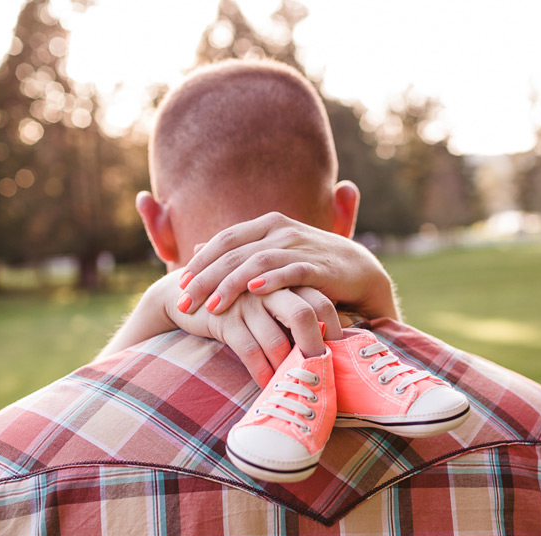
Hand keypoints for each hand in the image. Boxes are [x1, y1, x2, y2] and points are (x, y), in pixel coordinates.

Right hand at [169, 285, 341, 387]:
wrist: (187, 294)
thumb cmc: (241, 305)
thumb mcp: (268, 301)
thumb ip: (294, 313)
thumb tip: (329, 346)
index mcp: (286, 281)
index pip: (321, 302)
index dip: (334, 328)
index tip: (341, 354)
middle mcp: (269, 288)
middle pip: (303, 315)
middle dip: (314, 348)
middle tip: (321, 371)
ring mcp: (247, 302)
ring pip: (276, 340)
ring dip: (287, 367)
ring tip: (294, 384)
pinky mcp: (225, 318)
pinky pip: (250, 351)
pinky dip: (261, 372)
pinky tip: (268, 385)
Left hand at [176, 210, 400, 319]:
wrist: (359, 271)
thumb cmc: (309, 266)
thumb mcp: (271, 254)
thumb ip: (237, 250)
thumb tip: (197, 247)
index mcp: (266, 225)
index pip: (225, 240)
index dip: (201, 262)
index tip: (181, 285)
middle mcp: (280, 230)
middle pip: (233, 253)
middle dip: (206, 279)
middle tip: (185, 302)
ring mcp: (299, 245)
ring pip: (256, 262)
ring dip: (230, 285)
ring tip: (211, 306)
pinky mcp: (318, 265)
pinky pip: (290, 271)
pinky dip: (271, 280)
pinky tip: (253, 292)